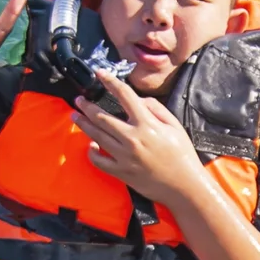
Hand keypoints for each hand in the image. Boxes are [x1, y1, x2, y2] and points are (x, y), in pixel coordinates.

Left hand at [75, 76, 207, 203]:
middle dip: (87, 106)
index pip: (124, 96)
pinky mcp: (121, 172)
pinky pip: (99, 161)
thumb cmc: (182, 154)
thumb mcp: (175, 126)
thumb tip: (138, 100)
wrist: (183, 186)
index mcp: (146, 124)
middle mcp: (132, 138)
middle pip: (102, 117)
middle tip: (78, 100)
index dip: (110, 81)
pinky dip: (92, 152)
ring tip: (75, 116)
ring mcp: (124, 156)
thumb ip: (156, 108)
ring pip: (97, 136)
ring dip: (84, 125)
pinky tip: (91, 145)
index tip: (100, 73)